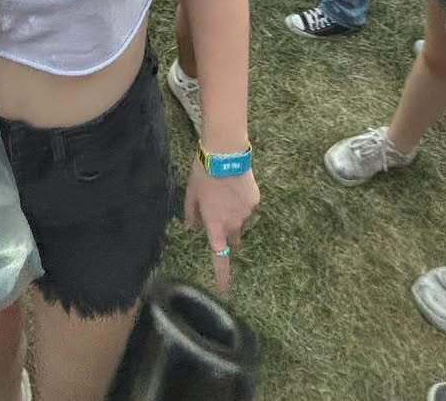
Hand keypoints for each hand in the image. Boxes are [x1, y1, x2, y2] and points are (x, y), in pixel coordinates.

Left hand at [185, 163, 259, 294]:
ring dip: (233, 214)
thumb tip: (192, 227)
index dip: (222, 276)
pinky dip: (241, 201)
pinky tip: (235, 184)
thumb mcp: (191, 194)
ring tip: (224, 191)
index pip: (220, 258)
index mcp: (215, 226)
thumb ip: (191, 214)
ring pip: (240, 221)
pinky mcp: (255, 200)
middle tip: (218, 216)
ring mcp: (247, 213)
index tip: (225, 291)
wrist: (226, 154)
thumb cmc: (204, 174)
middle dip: (226, 234)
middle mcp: (233, 224)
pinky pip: (248, 206)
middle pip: (232, 238)